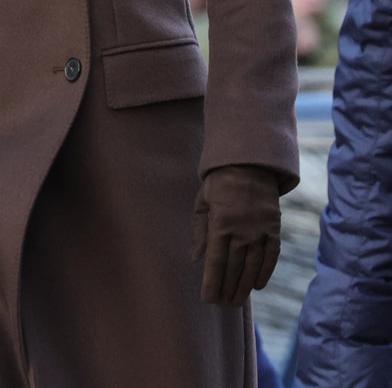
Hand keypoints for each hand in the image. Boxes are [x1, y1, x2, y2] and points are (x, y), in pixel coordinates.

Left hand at [191, 164, 280, 305]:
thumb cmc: (219, 183)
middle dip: (226, 289)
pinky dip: (264, 273)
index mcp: (220, 224)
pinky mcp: (274, 230)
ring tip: (236, 301)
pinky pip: (270, 257)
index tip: (208, 299)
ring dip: (244, 286)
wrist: (249, 165)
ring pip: (252, 267)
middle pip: (233, 268)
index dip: (212, 283)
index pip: (215, 262)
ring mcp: (260, 232)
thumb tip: (196, 259)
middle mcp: (241, 231)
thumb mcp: (203, 202)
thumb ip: (200, 231)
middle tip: (222, 305)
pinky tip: (256, 286)